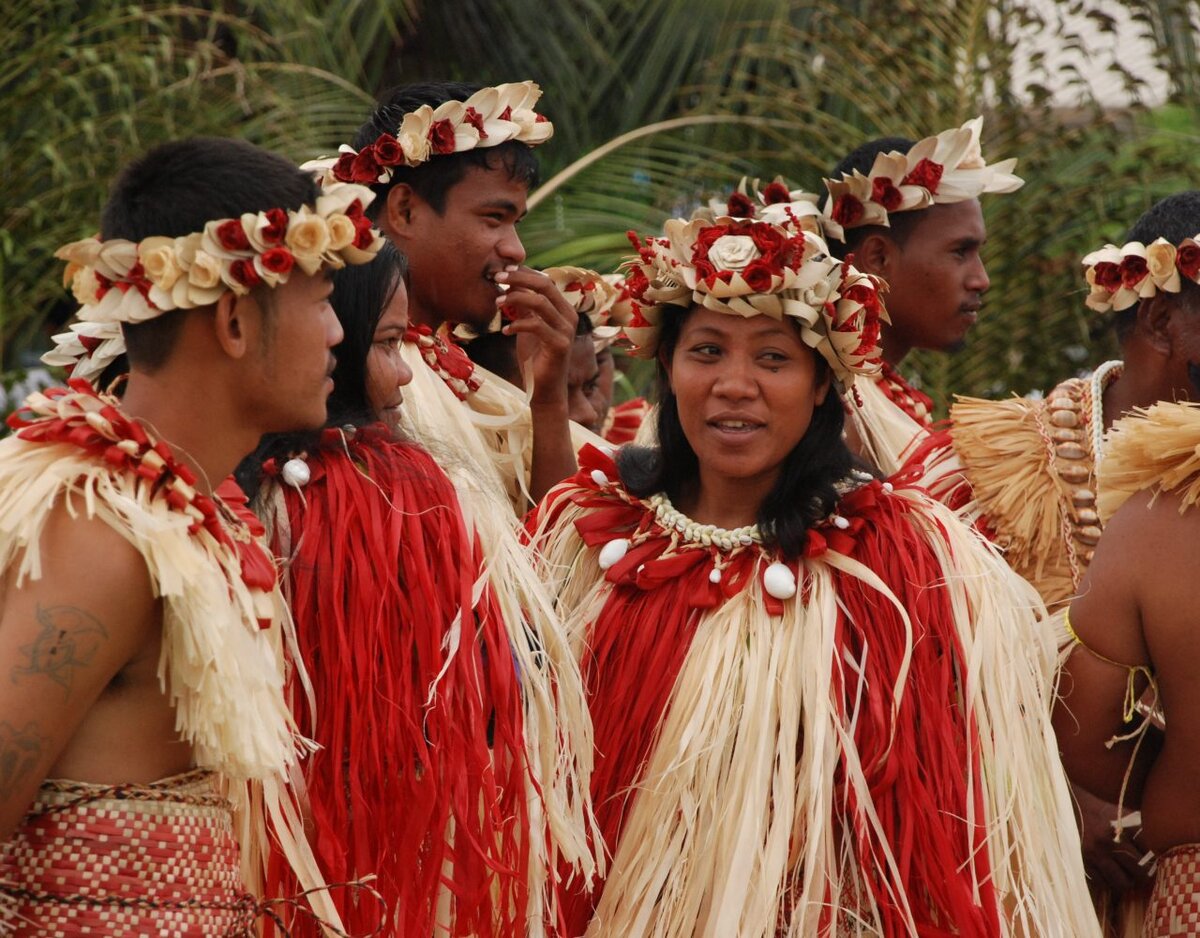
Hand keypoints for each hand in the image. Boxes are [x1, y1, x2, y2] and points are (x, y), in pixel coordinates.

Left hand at [495, 267, 576, 405]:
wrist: (544, 390)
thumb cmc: (535, 358)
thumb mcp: (527, 327)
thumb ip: (523, 307)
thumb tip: (510, 284)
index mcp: (562, 308)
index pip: (544, 280)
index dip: (523, 272)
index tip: (501, 270)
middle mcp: (568, 316)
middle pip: (545, 284)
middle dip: (519, 278)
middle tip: (497, 277)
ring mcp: (566, 330)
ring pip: (540, 302)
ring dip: (515, 298)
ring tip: (497, 303)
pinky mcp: (560, 345)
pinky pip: (536, 326)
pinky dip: (517, 325)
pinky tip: (505, 330)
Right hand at [1073, 783, 1152, 893]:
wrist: (1062, 802)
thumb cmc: (1094, 806)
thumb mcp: (1118, 811)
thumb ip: (1137, 827)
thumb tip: (1156, 846)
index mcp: (1123, 825)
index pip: (1151, 851)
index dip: (1154, 857)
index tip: (1151, 858)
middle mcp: (1111, 841)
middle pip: (1141, 871)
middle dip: (1143, 874)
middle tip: (1141, 872)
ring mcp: (1096, 853)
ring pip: (1122, 882)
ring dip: (1125, 882)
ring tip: (1124, 876)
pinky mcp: (1082, 861)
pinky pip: (1102, 883)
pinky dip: (1107, 882)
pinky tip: (1106, 873)